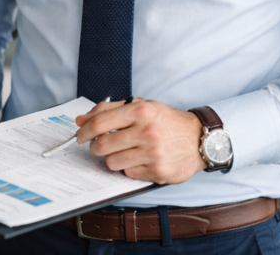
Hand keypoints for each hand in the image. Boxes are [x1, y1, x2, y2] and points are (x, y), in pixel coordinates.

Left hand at [75, 99, 205, 183]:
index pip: (101, 122)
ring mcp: (152, 154)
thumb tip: (81, 119)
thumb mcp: (142, 106)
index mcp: (141, 111)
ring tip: (125, 150)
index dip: (85, 130)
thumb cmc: (167, 121)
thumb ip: (110, 110)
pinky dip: (129, 167)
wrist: (199, 138)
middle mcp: (146, 131)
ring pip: (112, 162)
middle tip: (100, 144)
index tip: (80, 133)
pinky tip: (140, 159)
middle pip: (102, 145)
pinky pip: (128, 173)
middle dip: (95, 146)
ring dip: (113, 157)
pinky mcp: (157, 172)